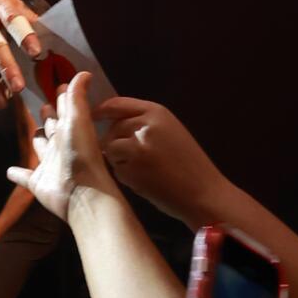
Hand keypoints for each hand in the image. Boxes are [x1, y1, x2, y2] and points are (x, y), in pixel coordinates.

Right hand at [9, 70, 112, 218]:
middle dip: (49, 118)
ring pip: (41, 150)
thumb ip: (77, 96)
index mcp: (71, 129)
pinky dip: (17, 174)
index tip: (60, 87)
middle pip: (53, 129)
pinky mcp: (38, 183)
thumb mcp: (78, 119)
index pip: (66, 110)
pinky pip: (25, 177)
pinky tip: (8, 171)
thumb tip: (85, 72)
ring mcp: (49, 165)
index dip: (63, 99)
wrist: (81, 193)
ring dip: (38, 142)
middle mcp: (61, 146)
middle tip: (43, 106)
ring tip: (33, 132)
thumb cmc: (81, 152)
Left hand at [94, 95, 224, 222]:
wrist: (204, 193)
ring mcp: (137, 148)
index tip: (93, 117)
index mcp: (157, 112)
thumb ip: (144, 123)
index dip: (101, 111)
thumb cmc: (189, 164)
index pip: (117, 104)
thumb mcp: (171, 131)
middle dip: (114, 143)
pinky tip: (145, 180)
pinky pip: (115, 169)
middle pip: (111, 129)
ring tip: (142, 169)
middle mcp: (145, 126)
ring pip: (109, 149)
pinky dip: (124, 176)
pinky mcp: (131, 170)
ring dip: (118, 160)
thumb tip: (112, 123)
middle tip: (134, 158)